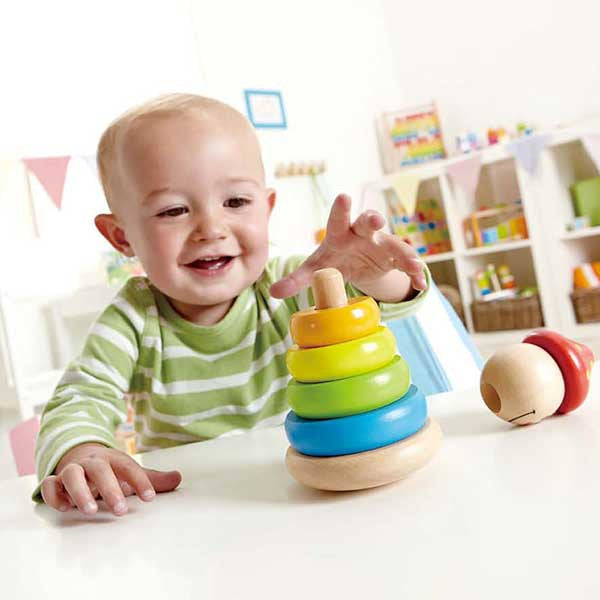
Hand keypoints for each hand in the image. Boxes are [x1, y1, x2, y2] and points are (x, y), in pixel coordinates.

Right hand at [41, 443, 181, 516]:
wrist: (81, 456)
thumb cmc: (111, 471)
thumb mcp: (130, 474)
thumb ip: (152, 479)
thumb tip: (179, 478)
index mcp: (114, 459)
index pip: (128, 466)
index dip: (140, 480)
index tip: (150, 498)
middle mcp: (93, 462)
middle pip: (100, 470)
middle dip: (110, 489)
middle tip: (121, 510)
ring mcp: (73, 470)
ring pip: (72, 475)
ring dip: (80, 492)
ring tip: (90, 510)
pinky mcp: (56, 481)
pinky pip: (50, 485)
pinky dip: (54, 495)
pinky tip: (65, 507)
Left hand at [270, 194, 426, 300]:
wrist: (358, 264)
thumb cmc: (334, 260)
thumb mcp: (316, 269)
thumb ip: (297, 280)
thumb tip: (273, 292)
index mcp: (340, 233)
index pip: (337, 220)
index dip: (340, 209)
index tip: (343, 196)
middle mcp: (362, 234)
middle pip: (368, 222)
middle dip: (372, 220)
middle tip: (376, 220)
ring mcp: (381, 244)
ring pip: (394, 243)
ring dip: (403, 251)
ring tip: (411, 262)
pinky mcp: (395, 257)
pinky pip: (406, 263)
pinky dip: (414, 271)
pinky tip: (421, 281)